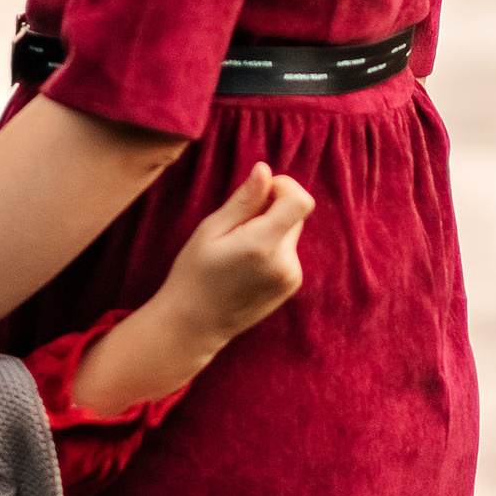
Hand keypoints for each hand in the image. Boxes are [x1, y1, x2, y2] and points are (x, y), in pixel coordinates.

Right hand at [159, 160, 311, 350]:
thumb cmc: (194, 274)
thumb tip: (266, 170)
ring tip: (239, 247)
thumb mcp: (211, 230)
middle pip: (296, 213)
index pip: (300, 201)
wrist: (195, 325)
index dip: (284, 187)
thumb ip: (244, 200)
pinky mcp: (291, 285)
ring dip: (272, 229)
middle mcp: (285, 263)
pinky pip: (289, 251)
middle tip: (238, 223)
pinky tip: (246, 263)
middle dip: (273, 208)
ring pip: (291, 231)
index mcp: (263, 245)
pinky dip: (273, 247)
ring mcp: (291, 277)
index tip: (259, 192)